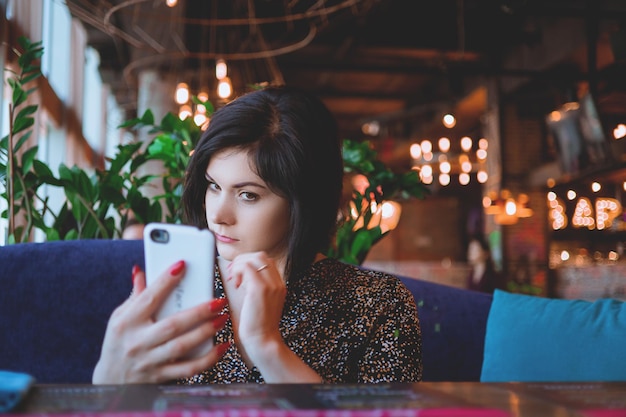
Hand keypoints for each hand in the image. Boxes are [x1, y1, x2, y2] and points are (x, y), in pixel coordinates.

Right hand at [92, 261, 229, 383]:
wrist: (110, 381)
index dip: (165, 281)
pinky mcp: (161, 376)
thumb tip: (141, 270)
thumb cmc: (119, 341)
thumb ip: (136, 295)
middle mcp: (137, 342)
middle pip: (172, 325)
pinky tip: (222, 347)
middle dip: (198, 312)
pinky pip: (188, 369)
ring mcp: (149, 361)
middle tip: (219, 301)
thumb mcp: (120, 317)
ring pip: (181, 346)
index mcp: (127, 322)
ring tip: (223, 318)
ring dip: (205, 332)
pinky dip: (208, 359)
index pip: (148, 298)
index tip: (182, 265)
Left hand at [223, 253, 286, 364]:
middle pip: (261, 255)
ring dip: (240, 264)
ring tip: (234, 278)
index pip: (266, 261)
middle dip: (243, 259)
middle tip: (233, 273)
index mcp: (279, 286)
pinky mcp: (260, 289)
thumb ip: (254, 289)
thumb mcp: (259, 303)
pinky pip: (248, 267)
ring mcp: (271, 285)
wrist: (263, 342)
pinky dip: (238, 271)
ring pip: (255, 258)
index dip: (250, 262)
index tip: (238, 273)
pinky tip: (235, 283)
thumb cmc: (257, 327)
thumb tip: (240, 277)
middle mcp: (278, 283)